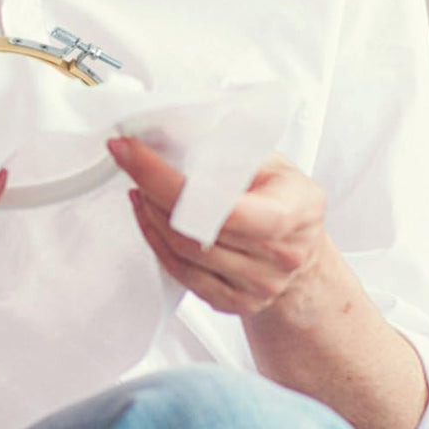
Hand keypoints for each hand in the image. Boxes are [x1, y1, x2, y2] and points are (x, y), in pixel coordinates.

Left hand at [110, 137, 330, 319]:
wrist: (299, 245)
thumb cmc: (279, 193)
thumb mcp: (268, 156)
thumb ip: (228, 144)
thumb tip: (170, 127)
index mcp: (296, 209)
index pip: (227, 207)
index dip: (170, 181)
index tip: (130, 149)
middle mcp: (282, 253)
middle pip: (197, 229)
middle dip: (151, 187)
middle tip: (128, 156)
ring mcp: (261, 284)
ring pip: (182, 250)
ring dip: (150, 211)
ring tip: (140, 182)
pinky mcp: (236, 302)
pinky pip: (181, 273)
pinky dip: (155, 239)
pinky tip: (147, 212)